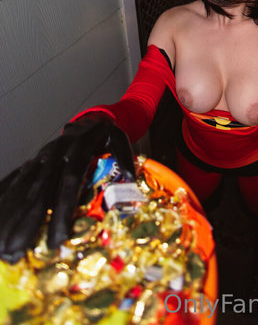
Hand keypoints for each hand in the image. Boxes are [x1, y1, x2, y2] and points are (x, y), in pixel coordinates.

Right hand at [0, 114, 133, 262]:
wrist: (90, 119)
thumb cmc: (106, 137)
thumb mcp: (120, 140)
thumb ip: (124, 156)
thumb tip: (130, 177)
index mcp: (77, 151)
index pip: (68, 183)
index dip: (61, 211)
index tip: (57, 239)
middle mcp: (54, 155)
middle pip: (39, 192)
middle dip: (26, 225)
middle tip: (14, 253)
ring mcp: (40, 159)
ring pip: (22, 189)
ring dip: (10, 217)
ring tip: (0, 245)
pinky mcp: (33, 163)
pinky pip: (15, 181)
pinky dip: (4, 198)